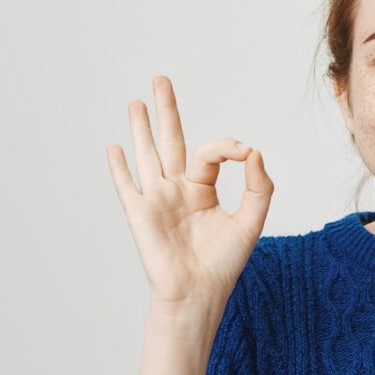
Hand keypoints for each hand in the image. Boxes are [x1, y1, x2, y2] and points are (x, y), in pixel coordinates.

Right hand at [106, 76, 273, 309]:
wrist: (198, 294)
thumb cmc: (223, 264)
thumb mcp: (251, 221)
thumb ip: (259, 187)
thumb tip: (254, 152)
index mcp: (203, 190)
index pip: (210, 153)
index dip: (228, 147)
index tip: (245, 152)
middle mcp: (177, 190)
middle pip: (170, 141)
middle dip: (166, 110)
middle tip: (161, 80)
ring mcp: (156, 200)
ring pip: (147, 155)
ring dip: (140, 129)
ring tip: (136, 102)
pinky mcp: (139, 214)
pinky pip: (127, 185)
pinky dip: (119, 167)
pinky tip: (115, 148)